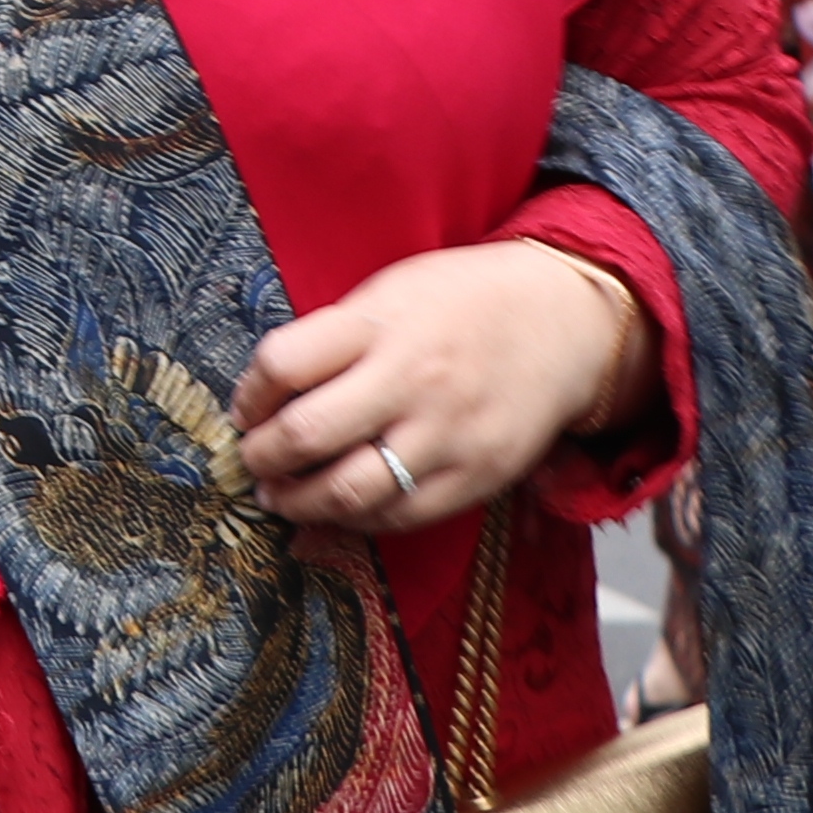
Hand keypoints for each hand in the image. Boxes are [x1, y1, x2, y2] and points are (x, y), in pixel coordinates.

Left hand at [231, 241, 646, 531]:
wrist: (565, 319)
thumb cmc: (464, 303)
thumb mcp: (392, 292)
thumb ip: (334, 338)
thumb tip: (267, 396)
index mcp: (382, 323)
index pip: (283, 364)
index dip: (249, 395)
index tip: (247, 410)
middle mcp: (413, 380)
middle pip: (307, 435)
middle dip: (261, 457)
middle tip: (252, 460)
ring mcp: (448, 433)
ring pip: (349, 493)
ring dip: (299, 502)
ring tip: (283, 495)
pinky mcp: (478, 476)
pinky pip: (401, 515)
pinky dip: (357, 520)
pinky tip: (340, 507)